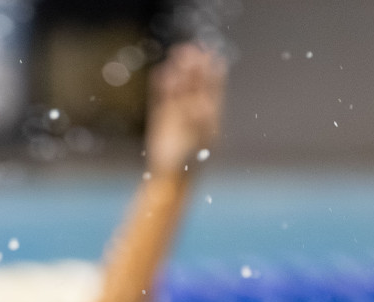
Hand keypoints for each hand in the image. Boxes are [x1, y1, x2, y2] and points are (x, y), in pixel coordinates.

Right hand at [145, 43, 226, 175]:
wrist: (170, 179)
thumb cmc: (188, 165)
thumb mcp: (199, 144)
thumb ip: (201, 124)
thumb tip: (204, 106)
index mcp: (210, 117)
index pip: (213, 89)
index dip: (212, 73)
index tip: (212, 57)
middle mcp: (194, 112)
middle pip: (196, 84)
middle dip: (194, 67)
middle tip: (192, 50)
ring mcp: (177, 114)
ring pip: (178, 88)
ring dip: (178, 71)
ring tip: (178, 53)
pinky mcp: (160, 118)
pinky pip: (160, 97)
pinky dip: (161, 85)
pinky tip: (161, 72)